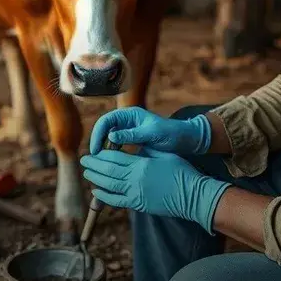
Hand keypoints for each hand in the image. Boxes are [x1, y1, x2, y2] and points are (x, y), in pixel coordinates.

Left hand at [80, 147, 229, 233]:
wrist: (192, 195)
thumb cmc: (181, 172)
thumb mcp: (164, 154)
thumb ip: (146, 151)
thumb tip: (132, 147)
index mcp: (142, 164)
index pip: (115, 157)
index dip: (102, 154)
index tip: (94, 151)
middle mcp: (135, 179)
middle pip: (108, 170)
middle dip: (94, 165)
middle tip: (84, 160)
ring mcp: (136, 193)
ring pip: (109, 185)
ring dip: (96, 178)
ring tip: (87, 173)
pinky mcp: (138, 205)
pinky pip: (116, 201)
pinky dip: (104, 196)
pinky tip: (96, 191)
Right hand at [89, 107, 211, 155]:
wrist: (185, 139)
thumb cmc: (171, 133)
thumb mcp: (152, 133)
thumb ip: (133, 134)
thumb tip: (111, 136)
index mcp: (130, 114)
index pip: (106, 121)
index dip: (97, 135)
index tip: (96, 151)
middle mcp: (126, 121)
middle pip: (103, 130)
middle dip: (97, 144)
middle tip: (95, 160)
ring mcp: (128, 130)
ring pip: (108, 139)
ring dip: (103, 151)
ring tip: (100, 165)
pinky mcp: (131, 141)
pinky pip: (116, 147)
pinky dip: (111, 155)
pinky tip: (111, 166)